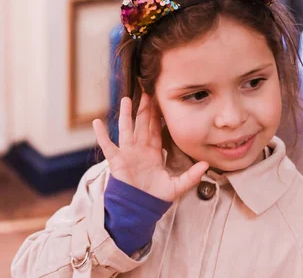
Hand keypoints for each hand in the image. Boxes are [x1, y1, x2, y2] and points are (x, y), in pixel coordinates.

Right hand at [93, 94, 207, 201]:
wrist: (139, 209)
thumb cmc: (156, 198)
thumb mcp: (177, 186)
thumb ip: (191, 176)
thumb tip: (206, 164)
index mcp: (153, 153)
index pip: (156, 130)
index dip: (158, 116)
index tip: (160, 102)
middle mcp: (140, 149)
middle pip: (142, 124)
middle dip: (145, 109)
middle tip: (147, 92)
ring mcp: (127, 153)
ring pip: (126, 129)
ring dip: (126, 114)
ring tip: (125, 99)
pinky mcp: (116, 160)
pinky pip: (107, 145)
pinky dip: (102, 134)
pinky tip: (96, 122)